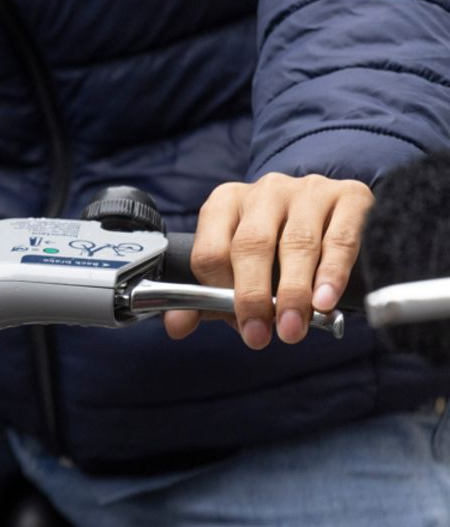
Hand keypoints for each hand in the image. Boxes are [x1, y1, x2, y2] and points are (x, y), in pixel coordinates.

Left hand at [166, 173, 373, 347]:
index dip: (220, 293)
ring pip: (296, 244)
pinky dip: (331, 274)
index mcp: (225, 204)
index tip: (236, 326)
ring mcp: (308, 190)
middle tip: (260, 336)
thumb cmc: (275, 248)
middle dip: (253, 297)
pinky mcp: (350, 196)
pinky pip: (340, 239)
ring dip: (292, 293)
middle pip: (251, 246)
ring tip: (292, 328)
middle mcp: (264, 192)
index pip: (211, 251)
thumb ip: (205, 298)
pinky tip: (325, 302)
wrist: (331, 212)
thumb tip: (176, 327)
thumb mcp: (235, 268)